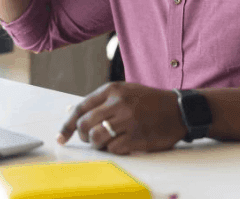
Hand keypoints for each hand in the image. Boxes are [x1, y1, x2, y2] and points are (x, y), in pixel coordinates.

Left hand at [57, 82, 186, 154]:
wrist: (179, 109)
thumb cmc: (148, 101)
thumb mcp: (124, 91)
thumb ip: (100, 100)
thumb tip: (71, 110)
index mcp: (112, 90)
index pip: (80, 108)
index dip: (67, 125)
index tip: (60, 137)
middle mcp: (118, 103)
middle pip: (84, 125)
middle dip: (82, 136)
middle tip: (89, 139)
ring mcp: (128, 120)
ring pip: (96, 137)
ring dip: (96, 144)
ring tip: (104, 142)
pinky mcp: (138, 137)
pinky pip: (113, 148)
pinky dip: (112, 150)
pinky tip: (120, 145)